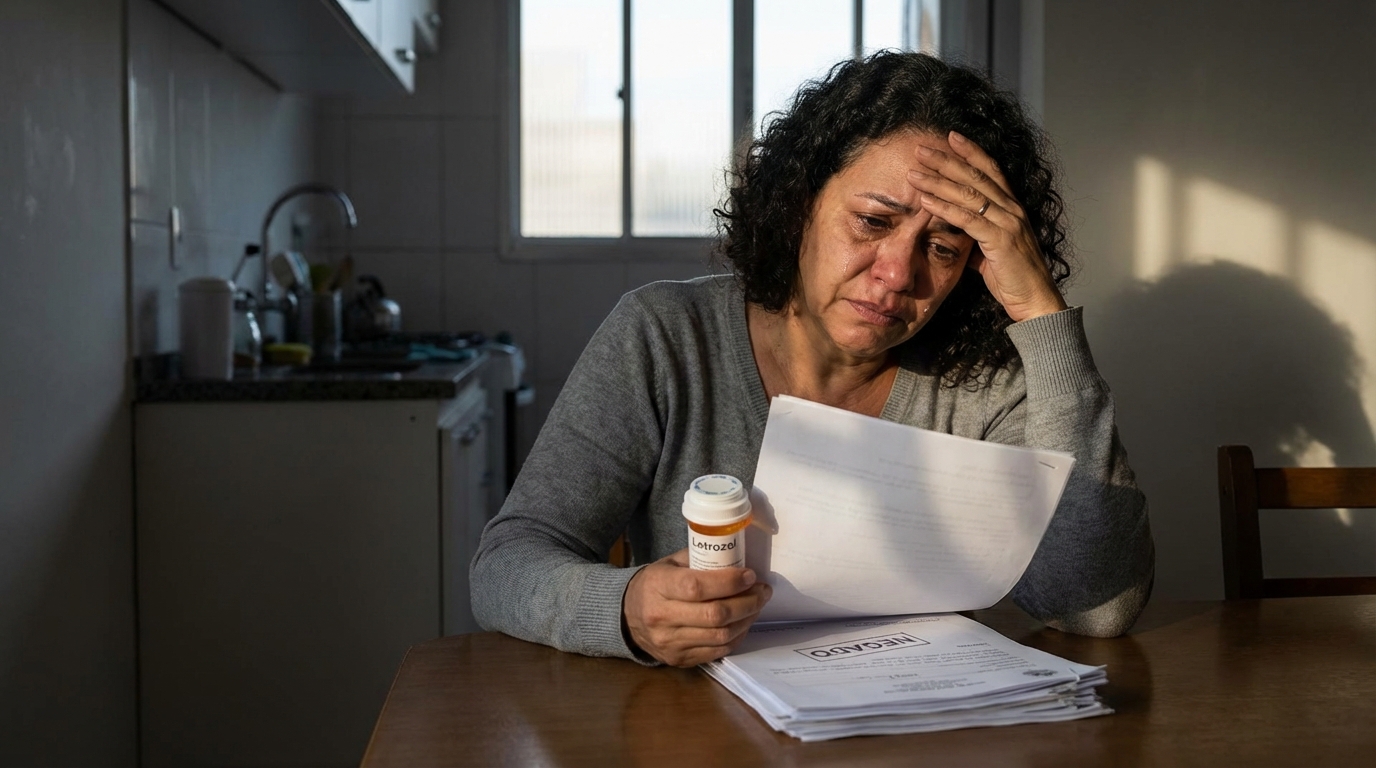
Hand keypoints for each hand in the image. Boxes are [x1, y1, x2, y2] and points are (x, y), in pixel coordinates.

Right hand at [622, 549, 771, 666]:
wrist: (626, 618)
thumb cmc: (654, 585)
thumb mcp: (669, 564)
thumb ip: (699, 560)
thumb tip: (737, 557)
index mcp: (658, 586)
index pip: (697, 587)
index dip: (729, 582)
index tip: (749, 576)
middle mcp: (662, 617)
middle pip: (715, 615)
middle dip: (747, 602)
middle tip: (762, 591)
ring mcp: (670, 642)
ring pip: (720, 636)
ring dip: (746, 620)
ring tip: (756, 605)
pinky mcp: (679, 659)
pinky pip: (716, 651)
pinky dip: (736, 636)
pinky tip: (742, 623)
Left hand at [907, 131, 1066, 322]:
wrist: (1035, 301)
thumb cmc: (1014, 279)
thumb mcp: (991, 252)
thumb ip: (976, 236)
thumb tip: (955, 232)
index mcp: (1012, 208)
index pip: (991, 170)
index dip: (972, 152)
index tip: (951, 137)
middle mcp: (1012, 209)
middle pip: (976, 176)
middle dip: (947, 160)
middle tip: (922, 149)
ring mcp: (1008, 223)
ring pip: (969, 194)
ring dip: (939, 181)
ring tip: (915, 173)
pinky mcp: (1001, 240)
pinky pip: (968, 219)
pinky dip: (945, 208)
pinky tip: (926, 201)